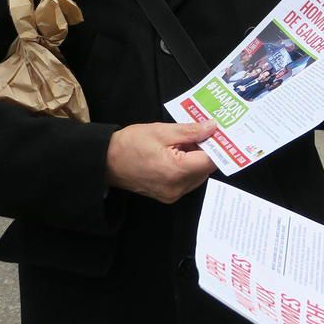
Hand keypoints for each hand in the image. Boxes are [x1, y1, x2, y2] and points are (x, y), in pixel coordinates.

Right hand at [104, 120, 218, 202]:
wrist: (105, 162)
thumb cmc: (131, 144)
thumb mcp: (162, 131)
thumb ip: (191, 131)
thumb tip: (213, 127)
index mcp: (177, 171)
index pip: (210, 160)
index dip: (216, 145)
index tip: (218, 132)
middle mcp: (178, 188)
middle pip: (205, 169)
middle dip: (206, 151)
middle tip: (199, 133)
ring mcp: (172, 195)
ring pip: (198, 176)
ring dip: (196, 159)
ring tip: (184, 142)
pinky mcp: (167, 196)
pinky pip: (187, 181)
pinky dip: (187, 168)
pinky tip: (177, 153)